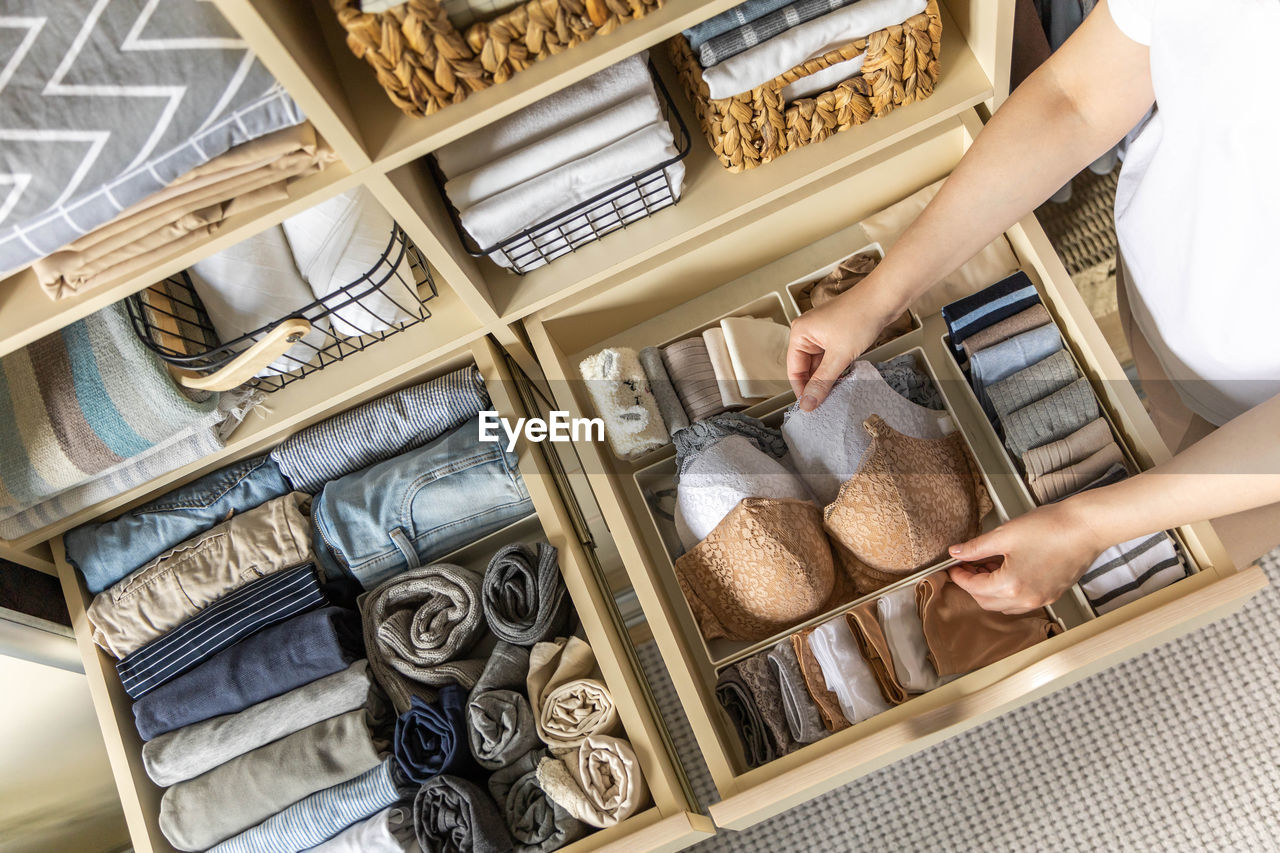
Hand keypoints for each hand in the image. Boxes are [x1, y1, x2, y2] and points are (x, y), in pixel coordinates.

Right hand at [787, 273, 903, 411]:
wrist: (884, 298)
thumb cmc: (859, 317)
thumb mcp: (839, 355)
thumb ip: (822, 382)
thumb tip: (808, 404)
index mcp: (800, 333)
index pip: (794, 370)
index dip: (802, 389)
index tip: (811, 407)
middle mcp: (808, 332)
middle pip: (806, 367)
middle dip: (817, 384)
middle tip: (827, 403)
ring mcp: (823, 333)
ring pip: (820, 363)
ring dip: (829, 377)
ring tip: (838, 391)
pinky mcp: (837, 334)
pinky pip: (831, 357)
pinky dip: (837, 368)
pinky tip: (846, 377)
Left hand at [946, 501, 1107, 613]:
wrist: (1086, 528)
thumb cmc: (1051, 528)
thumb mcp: (1004, 535)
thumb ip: (976, 547)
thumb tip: (956, 552)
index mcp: (1011, 586)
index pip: (974, 588)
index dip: (959, 577)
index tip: (953, 567)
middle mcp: (1027, 599)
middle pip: (987, 602)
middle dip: (973, 586)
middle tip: (967, 567)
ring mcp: (1042, 599)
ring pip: (1005, 605)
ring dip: (991, 591)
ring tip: (987, 567)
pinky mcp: (1053, 594)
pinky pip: (1023, 602)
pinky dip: (1010, 592)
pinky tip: (1008, 571)